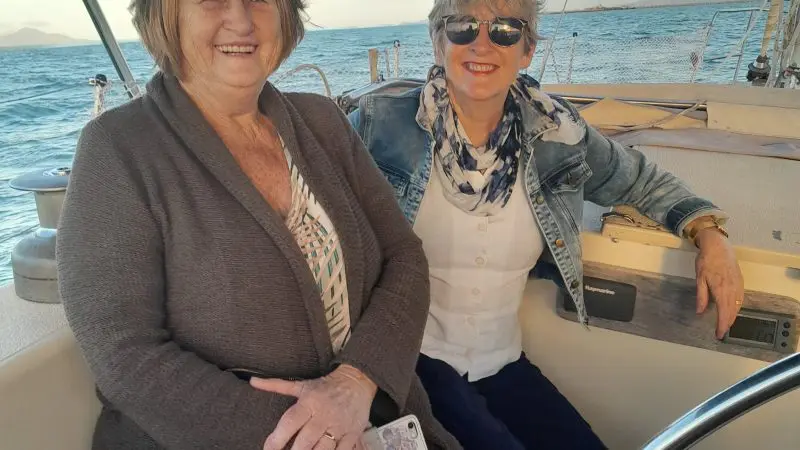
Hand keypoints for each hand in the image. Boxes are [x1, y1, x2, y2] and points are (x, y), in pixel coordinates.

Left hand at [251, 365, 376, 449]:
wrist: (357, 381)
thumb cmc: (325, 387)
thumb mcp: (301, 385)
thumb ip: (276, 385)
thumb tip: (252, 381)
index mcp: (309, 402)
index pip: (290, 422)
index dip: (277, 439)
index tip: (268, 449)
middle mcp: (323, 415)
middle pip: (305, 440)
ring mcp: (339, 426)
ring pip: (323, 449)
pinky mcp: (352, 433)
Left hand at [694, 228, 744, 338]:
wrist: (719, 246)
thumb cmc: (707, 261)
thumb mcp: (700, 279)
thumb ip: (701, 296)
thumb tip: (699, 312)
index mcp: (721, 290)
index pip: (724, 313)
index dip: (722, 326)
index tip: (719, 334)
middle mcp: (732, 290)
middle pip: (732, 312)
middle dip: (727, 324)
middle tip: (721, 332)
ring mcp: (738, 286)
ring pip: (738, 306)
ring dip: (733, 317)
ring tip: (726, 324)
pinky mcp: (740, 282)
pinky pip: (741, 299)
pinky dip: (737, 308)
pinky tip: (733, 310)